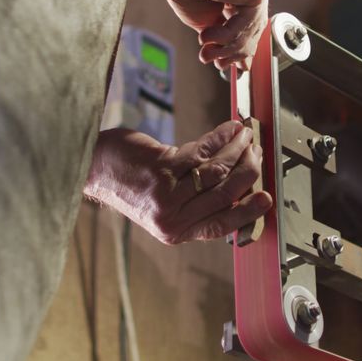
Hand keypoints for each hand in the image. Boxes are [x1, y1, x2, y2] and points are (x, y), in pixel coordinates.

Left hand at [84, 121, 272, 243]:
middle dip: (247, 171)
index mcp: (176, 231)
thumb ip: (195, 206)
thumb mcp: (163, 207)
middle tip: (257, 153)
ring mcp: (166, 192)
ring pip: (216, 171)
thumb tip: (237, 192)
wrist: (95, 168)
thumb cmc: (131, 184)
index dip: (247, 211)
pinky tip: (230, 129)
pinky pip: (201, 152)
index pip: (221, 224)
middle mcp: (171, 216)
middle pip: (224, 194)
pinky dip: (221, 138)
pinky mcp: (161, 167)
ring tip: (246, 136)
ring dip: (236, 149)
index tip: (266, 198)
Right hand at [149, 0, 274, 70]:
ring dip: (227, 50)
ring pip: (251, 29)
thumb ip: (217, 30)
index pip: (248, 19)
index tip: (234, 65)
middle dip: (236, 53)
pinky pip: (246, 24)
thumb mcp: (200, 12)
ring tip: (207, 56)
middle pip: (254, 27)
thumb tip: (225, 54)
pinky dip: (226, 37)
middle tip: (220, 66)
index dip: (242, 45)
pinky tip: (207, 37)